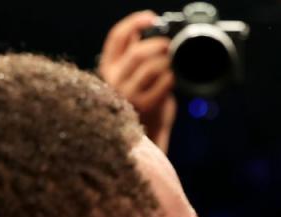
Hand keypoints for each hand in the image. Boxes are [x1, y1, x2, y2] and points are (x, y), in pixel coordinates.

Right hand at [98, 11, 176, 151]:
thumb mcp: (131, 75)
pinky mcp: (144, 106)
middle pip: (137, 51)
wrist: (145, 135)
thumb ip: (134, 56)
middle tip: (168, 45)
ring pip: (150, 66)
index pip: (117, 37)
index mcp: (107, 67)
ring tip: (171, 64)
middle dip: (157, 44)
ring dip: (166, 61)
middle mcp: (113, 80)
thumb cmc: (142, 102)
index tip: (152, 18)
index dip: (135, 22)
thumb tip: (148, 34)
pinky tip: (172, 79)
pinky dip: (171, 77)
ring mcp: (128, 94)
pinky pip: (163, 83)